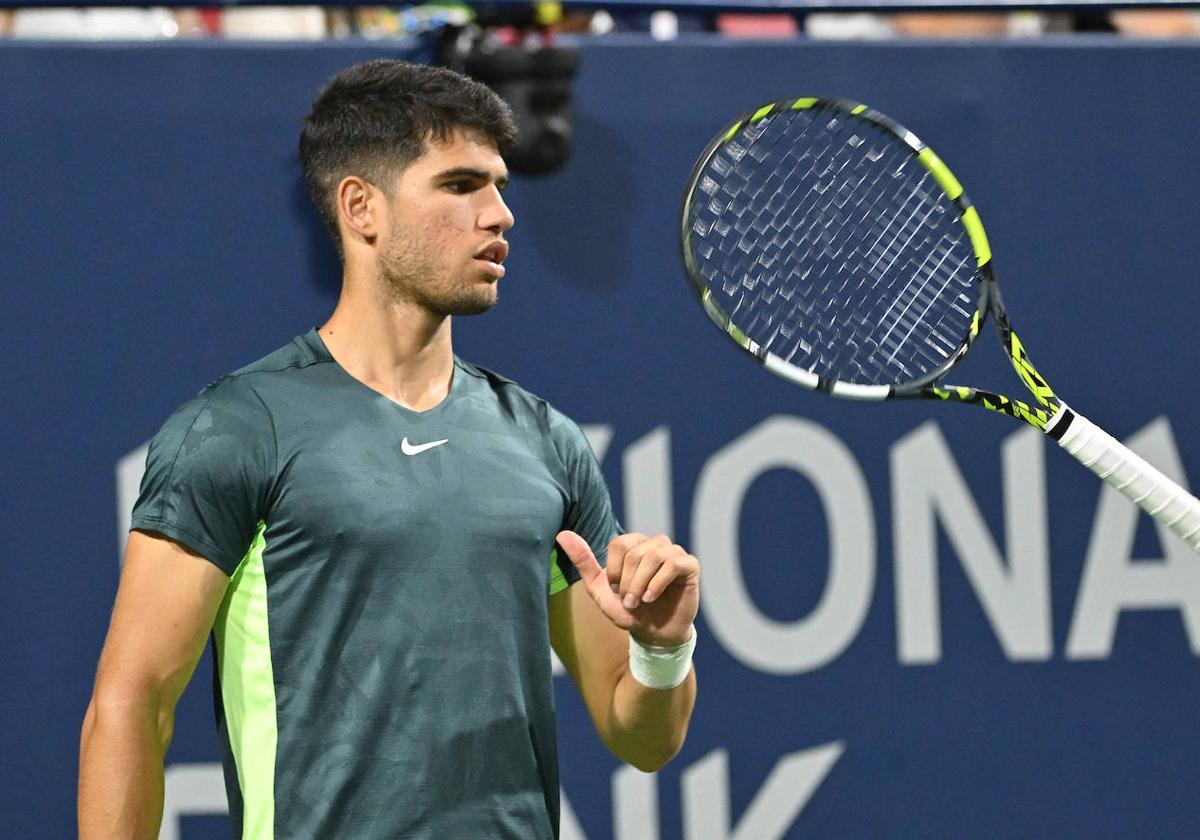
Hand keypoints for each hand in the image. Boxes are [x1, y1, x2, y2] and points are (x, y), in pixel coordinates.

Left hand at [556, 531, 698, 646]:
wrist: (653, 634)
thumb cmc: (627, 610)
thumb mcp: (599, 589)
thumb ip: (583, 561)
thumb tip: (562, 534)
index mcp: (634, 544)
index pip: (619, 543)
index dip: (614, 570)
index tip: (616, 590)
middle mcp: (655, 543)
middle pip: (635, 552)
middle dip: (628, 581)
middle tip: (629, 601)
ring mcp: (674, 553)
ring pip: (654, 556)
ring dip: (641, 584)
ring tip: (640, 602)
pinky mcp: (690, 566)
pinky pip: (673, 563)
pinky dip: (658, 582)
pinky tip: (652, 598)